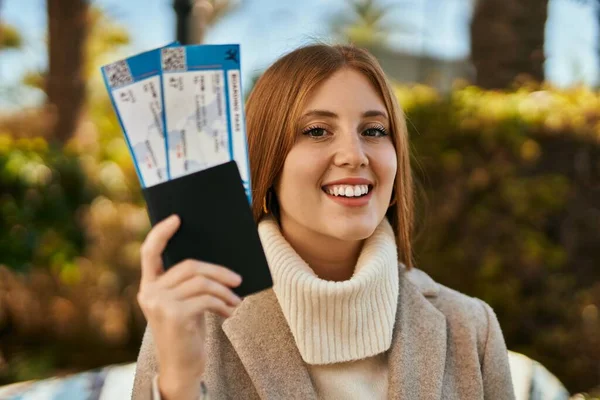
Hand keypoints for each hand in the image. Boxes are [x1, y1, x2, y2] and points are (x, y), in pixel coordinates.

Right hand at [136, 215, 241, 398]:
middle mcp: (150, 293)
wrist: (182, 367)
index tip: (177, 218)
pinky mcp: (174, 315)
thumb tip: (217, 264)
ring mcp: (160, 303)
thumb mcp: (184, 305)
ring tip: (236, 301)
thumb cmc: (186, 333)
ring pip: (201, 281)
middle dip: (219, 271)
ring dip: (225, 290)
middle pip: (189, 266)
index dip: (161, 233)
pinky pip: (206, 298)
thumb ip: (188, 284)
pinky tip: (230, 312)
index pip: (149, 252)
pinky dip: (223, 303)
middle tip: (238, 279)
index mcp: (150, 286)